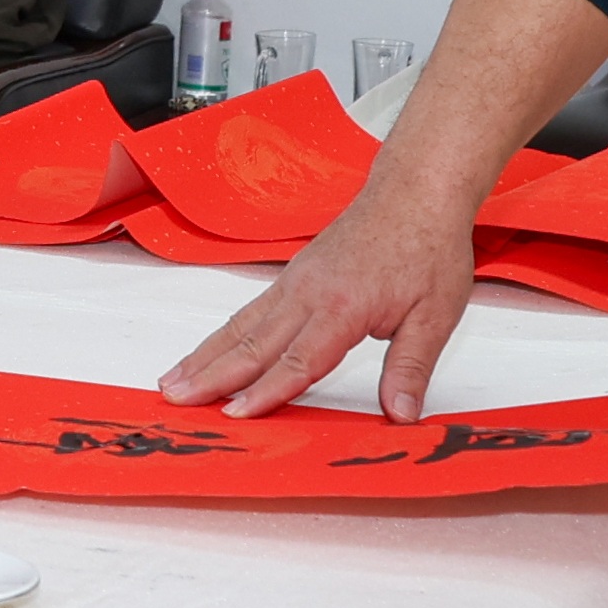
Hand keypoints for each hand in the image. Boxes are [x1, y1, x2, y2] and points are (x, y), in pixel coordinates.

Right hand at [155, 0, 607, 419]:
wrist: (415, 191)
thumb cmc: (427, 248)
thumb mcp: (436, 314)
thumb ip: (411, 367)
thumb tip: (402, 416)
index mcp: (343, 307)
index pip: (298, 360)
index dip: (266, 391)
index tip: (235, 416)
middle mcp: (308, 294)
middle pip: (252, 344)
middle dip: (211, 376)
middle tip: (174, 401)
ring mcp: (295, 282)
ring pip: (241, 326)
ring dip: (204, 355)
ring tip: (171, 381)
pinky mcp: (293, 276)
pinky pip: (249, 311)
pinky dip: (222, 335)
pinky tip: (208, 351)